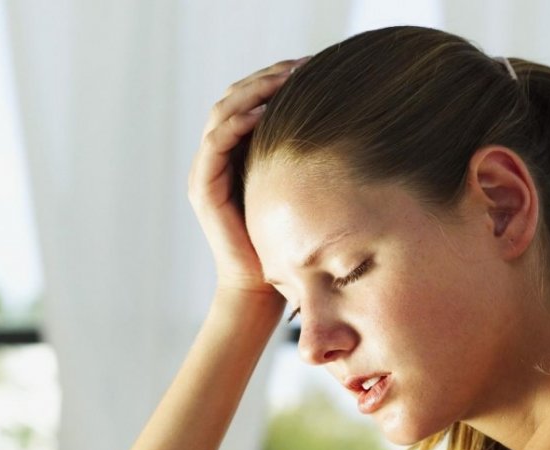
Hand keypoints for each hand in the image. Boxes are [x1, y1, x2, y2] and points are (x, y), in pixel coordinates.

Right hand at [188, 58, 306, 296]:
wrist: (260, 286)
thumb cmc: (286, 241)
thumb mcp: (299, 186)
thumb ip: (304, 156)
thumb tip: (346, 121)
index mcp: (237, 150)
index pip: (250, 97)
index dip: (277, 76)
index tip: (313, 65)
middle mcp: (217, 155)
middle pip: (235, 96)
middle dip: (269, 75)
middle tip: (303, 63)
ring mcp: (207, 169)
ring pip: (223, 111)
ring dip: (254, 90)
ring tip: (286, 78)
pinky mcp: (203, 187)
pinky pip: (216, 143)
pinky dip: (238, 122)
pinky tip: (265, 112)